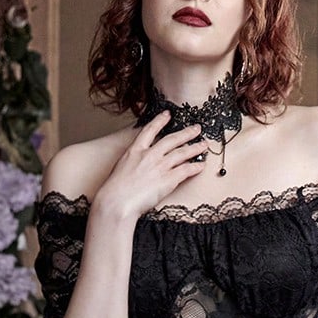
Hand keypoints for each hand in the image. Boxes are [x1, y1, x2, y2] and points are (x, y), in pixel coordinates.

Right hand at [91, 111, 205, 223]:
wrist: (117, 202)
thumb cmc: (114, 190)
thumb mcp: (120, 167)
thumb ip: (132, 161)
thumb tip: (137, 163)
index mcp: (135, 151)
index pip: (149, 130)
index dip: (160, 121)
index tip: (167, 114)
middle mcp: (149, 155)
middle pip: (172, 139)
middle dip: (186, 133)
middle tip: (196, 128)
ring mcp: (160, 166)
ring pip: (182, 153)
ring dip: (195, 148)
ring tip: (203, 144)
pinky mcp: (168, 180)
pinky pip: (186, 170)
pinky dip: (195, 167)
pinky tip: (201, 165)